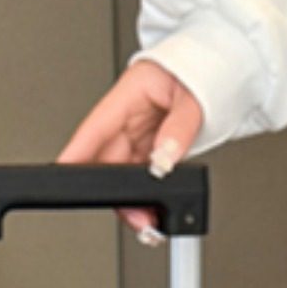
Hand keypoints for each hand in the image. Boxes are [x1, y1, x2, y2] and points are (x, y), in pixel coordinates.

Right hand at [58, 59, 203, 241]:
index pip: (96, 126)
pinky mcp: (153, 144)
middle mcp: (130, 114)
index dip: (76, 152)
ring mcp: (141, 131)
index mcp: (131, 92)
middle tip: (135, 217)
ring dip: (132, 198)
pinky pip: (142, 172)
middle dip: (115, 192)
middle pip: (108, 158)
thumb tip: (164, 158)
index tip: (63, 173)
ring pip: (123, 171)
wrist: (224, 67)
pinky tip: (155, 208)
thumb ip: (180, 129)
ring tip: (149, 220)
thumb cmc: (206, 68)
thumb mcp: (195, 96)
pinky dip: (146, 193)